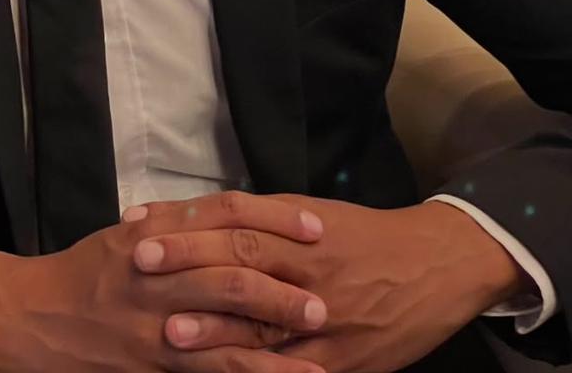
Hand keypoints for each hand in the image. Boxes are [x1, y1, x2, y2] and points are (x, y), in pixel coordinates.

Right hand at [0, 190, 330, 372]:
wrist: (25, 321)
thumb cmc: (77, 277)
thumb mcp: (118, 239)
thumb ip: (162, 225)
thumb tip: (203, 212)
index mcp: (154, 233)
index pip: (223, 214)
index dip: (273, 217)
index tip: (314, 224)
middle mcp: (158, 270)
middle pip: (233, 264)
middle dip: (284, 275)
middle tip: (326, 285)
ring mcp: (156, 320)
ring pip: (227, 318)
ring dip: (278, 324)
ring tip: (321, 328)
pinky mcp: (153, 363)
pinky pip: (211, 369)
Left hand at [131, 194, 526, 372]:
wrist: (434, 265)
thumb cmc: (363, 235)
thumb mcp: (311, 214)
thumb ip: (259, 219)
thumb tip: (199, 217)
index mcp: (296, 231)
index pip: (232, 225)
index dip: (185, 227)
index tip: (140, 230)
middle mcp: (307, 270)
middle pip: (239, 266)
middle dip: (187, 268)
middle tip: (137, 268)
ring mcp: (326, 320)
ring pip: (264, 326)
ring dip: (215, 332)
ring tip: (170, 335)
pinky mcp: (345, 361)